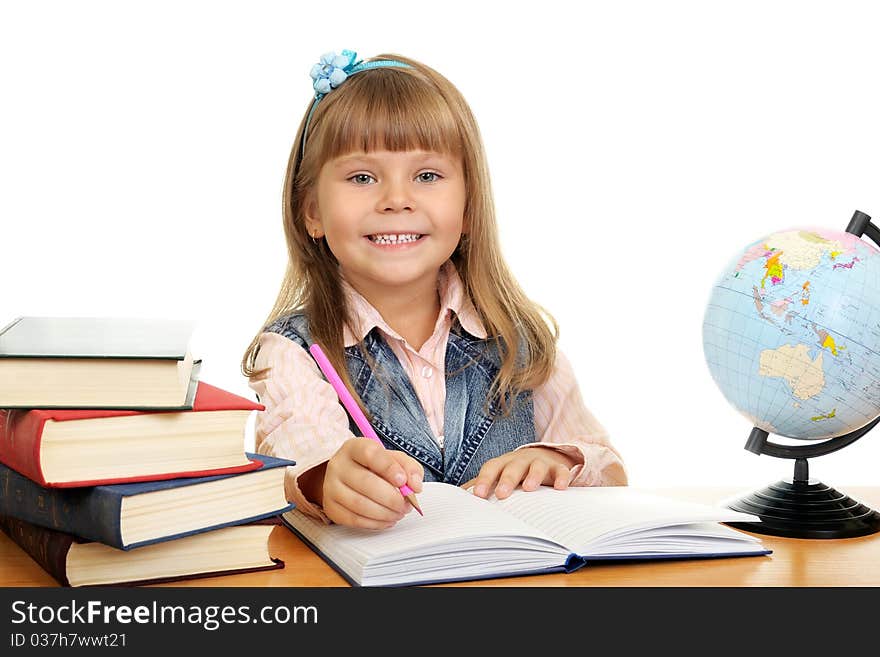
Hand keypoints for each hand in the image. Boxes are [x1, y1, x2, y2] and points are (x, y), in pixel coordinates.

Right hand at [322, 438, 423, 528]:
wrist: (348, 478)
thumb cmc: (374, 467)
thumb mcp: (394, 459)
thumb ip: (410, 468)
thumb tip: (415, 485)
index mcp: (355, 448)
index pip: (370, 454)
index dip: (389, 468)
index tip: (402, 480)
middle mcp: (339, 465)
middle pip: (366, 482)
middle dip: (392, 498)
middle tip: (406, 505)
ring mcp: (331, 487)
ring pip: (360, 504)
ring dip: (385, 513)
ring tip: (398, 512)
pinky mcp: (331, 507)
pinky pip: (354, 519)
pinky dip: (375, 523)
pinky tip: (387, 519)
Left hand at [462, 447, 576, 499]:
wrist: (545, 456)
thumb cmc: (515, 471)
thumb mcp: (499, 476)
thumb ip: (481, 486)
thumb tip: (456, 498)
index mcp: (502, 463)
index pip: (491, 468)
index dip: (484, 480)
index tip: (477, 495)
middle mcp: (520, 460)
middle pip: (512, 467)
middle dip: (506, 480)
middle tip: (502, 495)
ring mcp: (539, 462)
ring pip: (536, 466)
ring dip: (532, 476)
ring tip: (529, 488)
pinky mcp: (557, 468)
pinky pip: (561, 472)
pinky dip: (561, 478)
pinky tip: (560, 488)